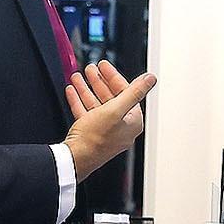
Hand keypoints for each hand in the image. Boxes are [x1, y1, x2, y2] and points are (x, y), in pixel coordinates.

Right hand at [63, 61, 155, 179]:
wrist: (74, 157)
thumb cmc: (95, 139)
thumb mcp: (116, 109)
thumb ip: (134, 92)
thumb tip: (150, 79)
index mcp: (131, 122)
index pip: (126, 93)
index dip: (114, 77)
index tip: (105, 66)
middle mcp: (120, 127)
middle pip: (111, 97)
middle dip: (99, 81)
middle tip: (91, 69)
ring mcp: (104, 130)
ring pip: (96, 103)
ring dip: (87, 88)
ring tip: (79, 76)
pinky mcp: (90, 133)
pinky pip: (86, 112)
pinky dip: (79, 100)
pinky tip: (73, 90)